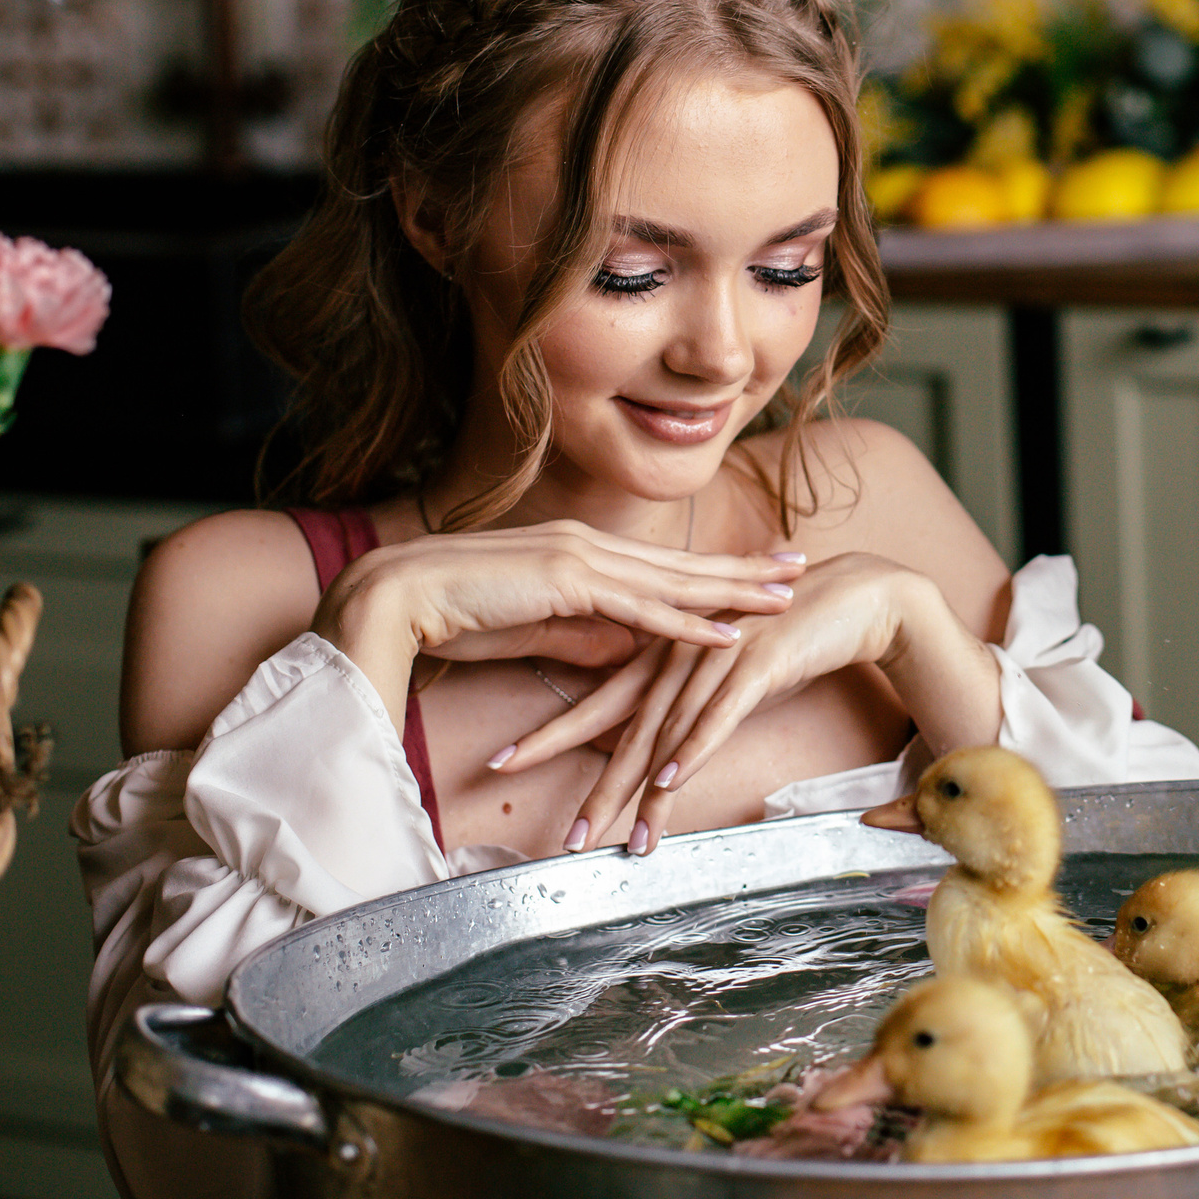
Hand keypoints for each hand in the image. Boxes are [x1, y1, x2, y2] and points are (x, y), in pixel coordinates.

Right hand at [313, 519, 802, 710]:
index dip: (716, 565)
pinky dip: (687, 622)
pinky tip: (728, 631)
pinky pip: (640, 609)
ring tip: (785, 596)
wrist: (397, 597)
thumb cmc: (454, 614)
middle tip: (800, 565)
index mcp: (580, 551)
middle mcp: (589, 546)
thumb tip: (630, 653)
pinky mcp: (567, 584)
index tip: (761, 565)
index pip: (664, 561)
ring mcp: (580, 559)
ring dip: (735, 590)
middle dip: (746, 566)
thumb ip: (583, 635)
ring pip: (675, 580)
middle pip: (684, 562)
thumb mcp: (534, 627)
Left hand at [494, 553, 971, 853]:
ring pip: (669, 731)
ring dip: (642, 790)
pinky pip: (720, 713)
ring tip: (618, 837)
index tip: (503, 763)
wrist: (857, 593)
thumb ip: (691, 695)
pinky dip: (693, 748)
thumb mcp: (729, 665)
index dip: (552, 734)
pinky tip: (670, 781)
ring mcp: (718, 655)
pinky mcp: (760, 661)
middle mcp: (682, 653)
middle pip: (626, 729)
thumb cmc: (793, 633)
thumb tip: (660, 737)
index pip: (600, 702)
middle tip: (564, 838)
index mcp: (667, 651)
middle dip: (593, 787)